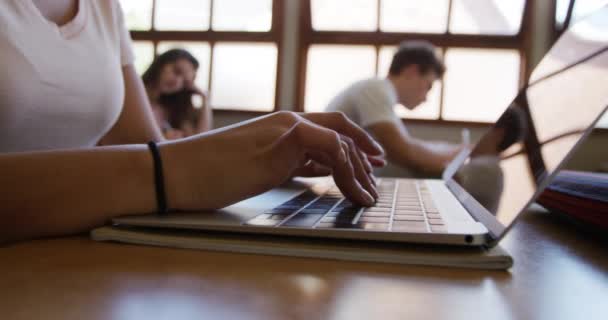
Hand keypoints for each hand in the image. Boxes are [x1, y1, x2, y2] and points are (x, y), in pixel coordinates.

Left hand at [159, 111, 384, 210]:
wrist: (174, 175)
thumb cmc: (215, 172)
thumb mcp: (263, 163)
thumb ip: (303, 147)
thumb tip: (338, 142)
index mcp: (290, 125)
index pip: (337, 138)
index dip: (358, 161)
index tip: (369, 190)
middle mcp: (286, 127)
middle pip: (335, 135)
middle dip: (360, 153)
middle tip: (378, 176)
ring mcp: (277, 140)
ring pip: (321, 146)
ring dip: (344, 160)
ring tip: (364, 175)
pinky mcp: (267, 155)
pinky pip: (305, 156)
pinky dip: (324, 165)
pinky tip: (330, 173)